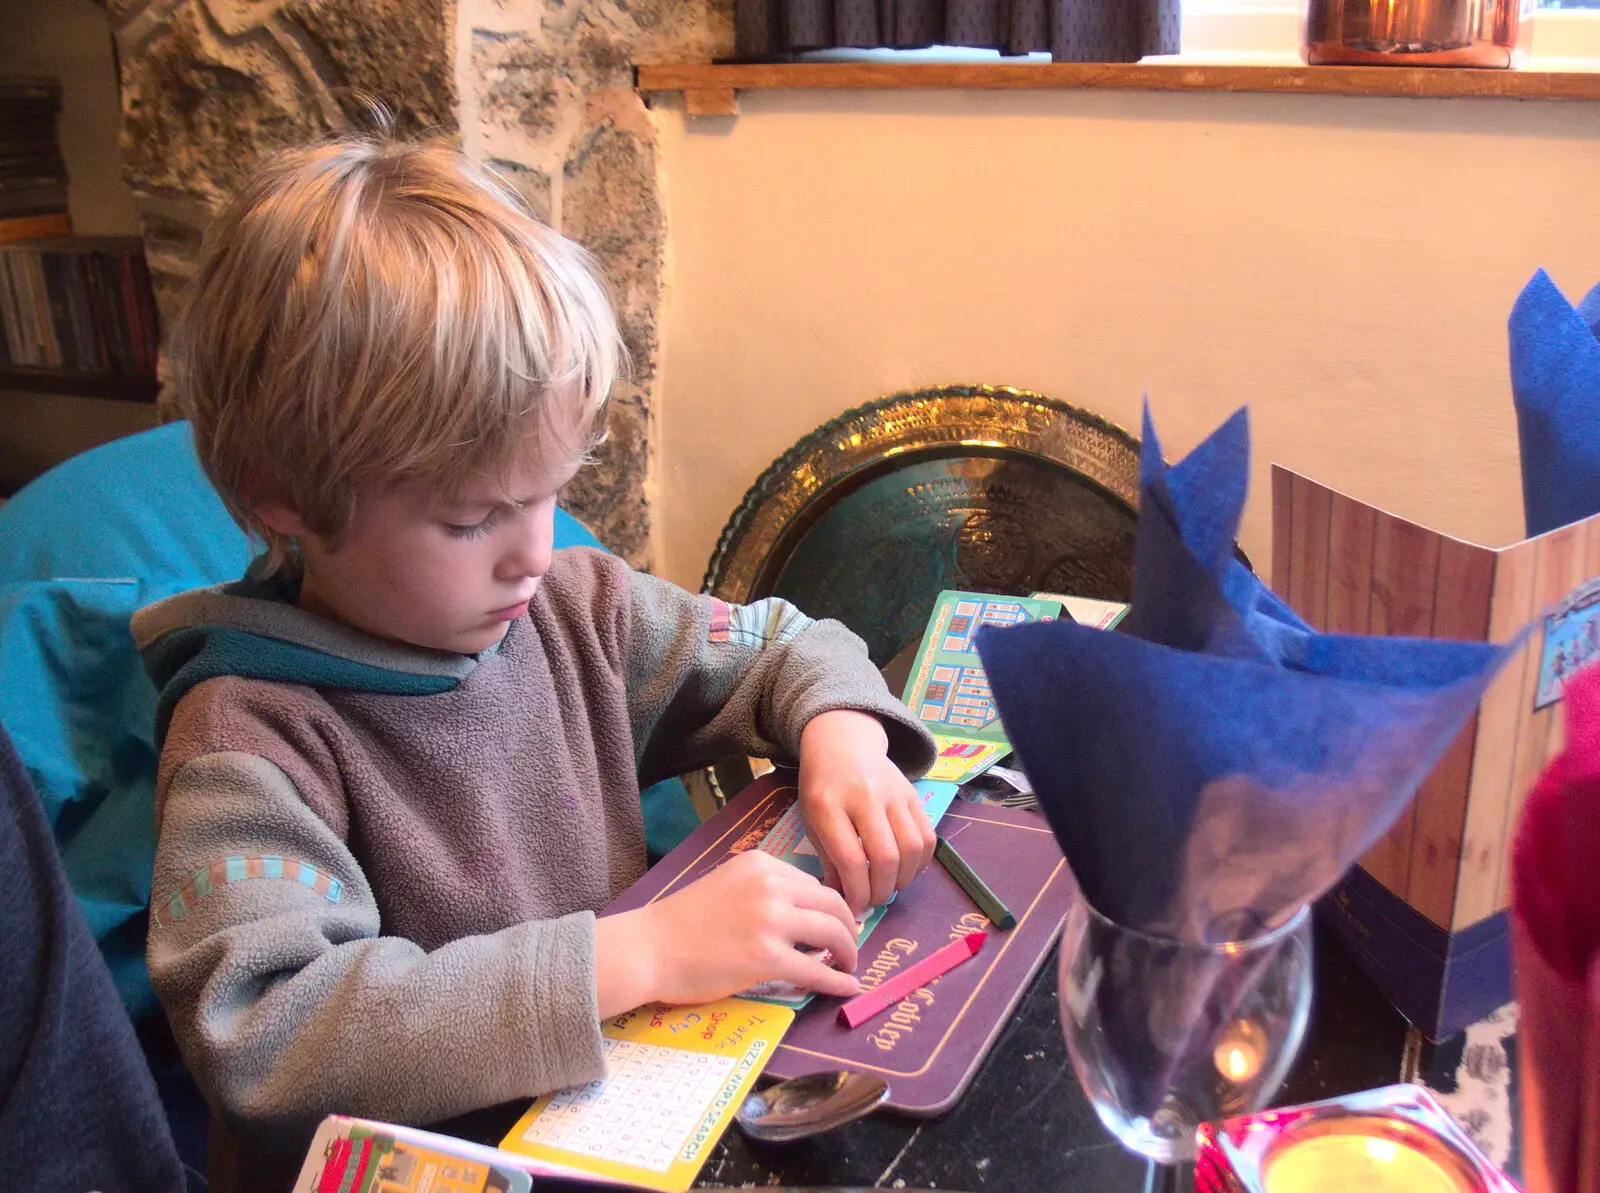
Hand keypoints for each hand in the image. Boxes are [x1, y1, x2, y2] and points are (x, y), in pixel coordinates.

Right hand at [593, 850, 859, 1015]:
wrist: (648, 948)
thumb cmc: (681, 924)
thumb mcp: (728, 886)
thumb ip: (765, 892)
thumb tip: (806, 918)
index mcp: (761, 864)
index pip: (813, 883)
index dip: (830, 907)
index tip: (838, 923)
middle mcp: (771, 885)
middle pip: (832, 904)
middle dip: (848, 927)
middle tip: (850, 947)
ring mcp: (771, 920)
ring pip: (833, 933)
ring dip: (848, 952)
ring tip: (848, 965)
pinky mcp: (768, 957)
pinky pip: (818, 970)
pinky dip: (838, 981)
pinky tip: (847, 988)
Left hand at [797, 708, 936, 915]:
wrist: (842, 743)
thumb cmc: (822, 787)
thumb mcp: (811, 819)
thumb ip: (828, 859)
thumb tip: (845, 899)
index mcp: (828, 805)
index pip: (850, 859)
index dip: (857, 892)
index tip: (855, 908)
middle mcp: (863, 796)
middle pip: (885, 856)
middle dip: (881, 890)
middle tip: (873, 901)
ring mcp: (892, 793)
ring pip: (911, 848)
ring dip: (903, 879)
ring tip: (889, 886)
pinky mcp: (913, 794)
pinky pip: (927, 836)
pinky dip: (920, 861)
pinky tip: (906, 869)